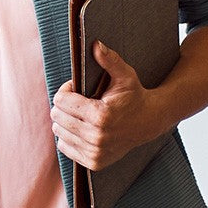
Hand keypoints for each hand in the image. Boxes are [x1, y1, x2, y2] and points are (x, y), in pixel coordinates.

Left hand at [50, 41, 166, 170]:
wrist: (149, 122)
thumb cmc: (134, 96)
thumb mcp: (125, 75)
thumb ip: (109, 60)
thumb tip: (95, 44)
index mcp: (101, 116)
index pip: (61, 101)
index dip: (66, 90)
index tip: (76, 88)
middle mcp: (96, 137)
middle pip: (57, 117)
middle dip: (64, 105)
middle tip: (78, 100)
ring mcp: (95, 152)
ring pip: (59, 132)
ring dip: (65, 121)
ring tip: (81, 114)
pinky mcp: (94, 162)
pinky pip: (65, 147)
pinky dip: (69, 136)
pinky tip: (82, 128)